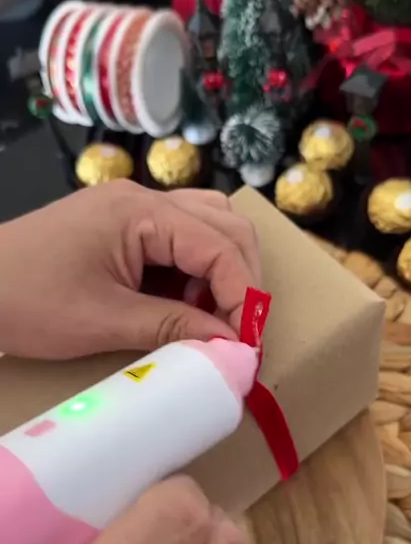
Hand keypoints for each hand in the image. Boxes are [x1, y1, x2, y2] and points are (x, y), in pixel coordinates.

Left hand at [0, 182, 260, 358]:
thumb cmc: (27, 302)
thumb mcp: (105, 321)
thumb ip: (175, 327)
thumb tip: (233, 344)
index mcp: (140, 212)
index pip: (220, 246)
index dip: (245, 295)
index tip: (250, 342)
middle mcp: (143, 199)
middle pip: (225, 225)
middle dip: (243, 278)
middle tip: (242, 329)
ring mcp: (131, 209)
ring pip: (207, 225)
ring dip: (223, 269)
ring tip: (217, 315)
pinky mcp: (121, 226)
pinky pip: (178, 237)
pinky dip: (195, 269)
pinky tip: (188, 302)